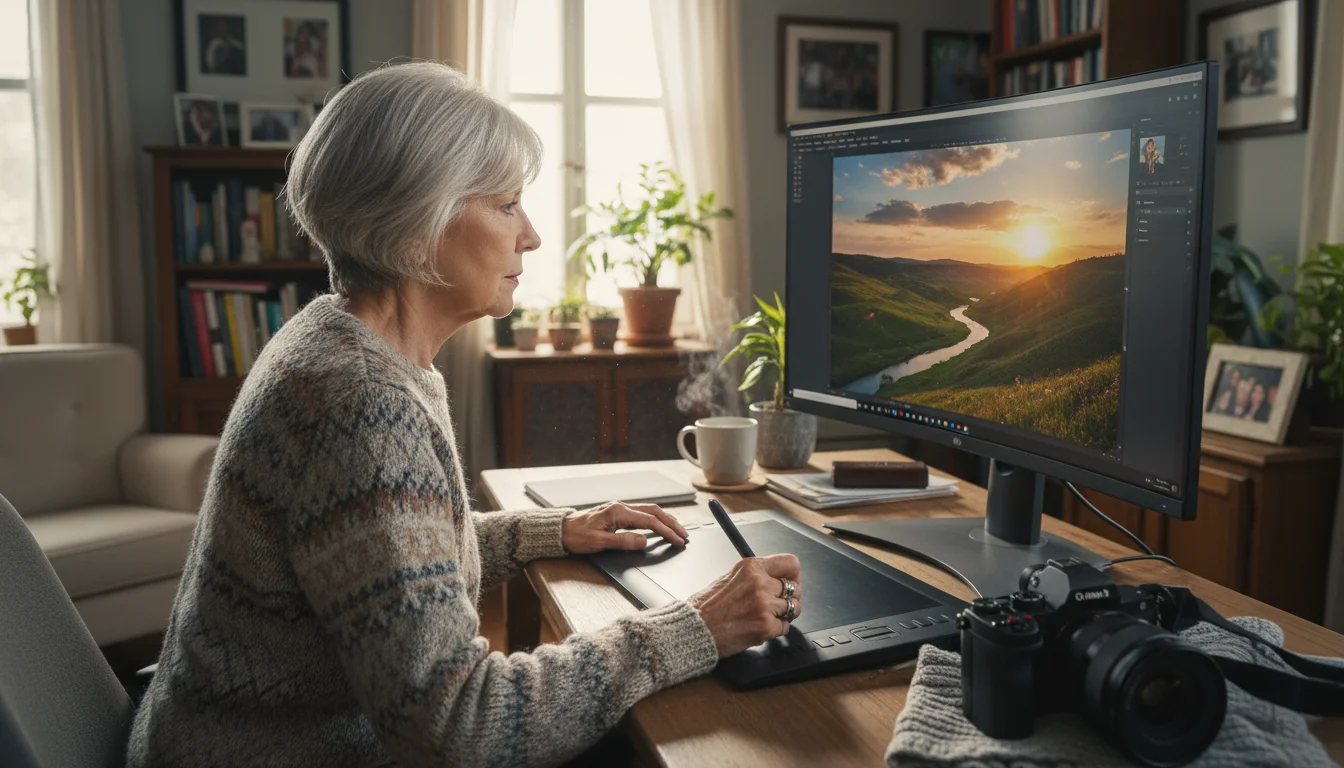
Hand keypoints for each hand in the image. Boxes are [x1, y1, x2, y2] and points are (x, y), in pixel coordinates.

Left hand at [562, 502, 689, 553]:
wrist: (561, 530)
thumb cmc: (576, 536)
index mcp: (618, 512)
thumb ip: (623, 541)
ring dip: (666, 520)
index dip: (666, 531)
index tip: (678, 540)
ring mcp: (620, 508)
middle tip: (684, 535)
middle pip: (654, 512)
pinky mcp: (618, 512)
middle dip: (672, 523)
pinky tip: (660, 524)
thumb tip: (644, 541)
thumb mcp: (598, 542)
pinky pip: (642, 513)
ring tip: (678, 530)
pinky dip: (656, 518)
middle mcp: (621, 507)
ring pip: (650, 510)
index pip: (650, 521)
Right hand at [689, 554, 801, 657]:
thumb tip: (777, 577)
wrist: (696, 628)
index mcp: (752, 567)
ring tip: (767, 617)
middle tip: (776, 605)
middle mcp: (760, 583)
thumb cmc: (708, 606)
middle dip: (789, 598)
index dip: (794, 575)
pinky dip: (776, 630)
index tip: (791, 582)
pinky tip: (760, 627)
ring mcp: (764, 604)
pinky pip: (785, 627)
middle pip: (796, 588)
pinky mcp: (765, 625)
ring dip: (784, 615)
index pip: (790, 563)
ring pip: (794, 608)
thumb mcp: (731, 577)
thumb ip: (756, 575)